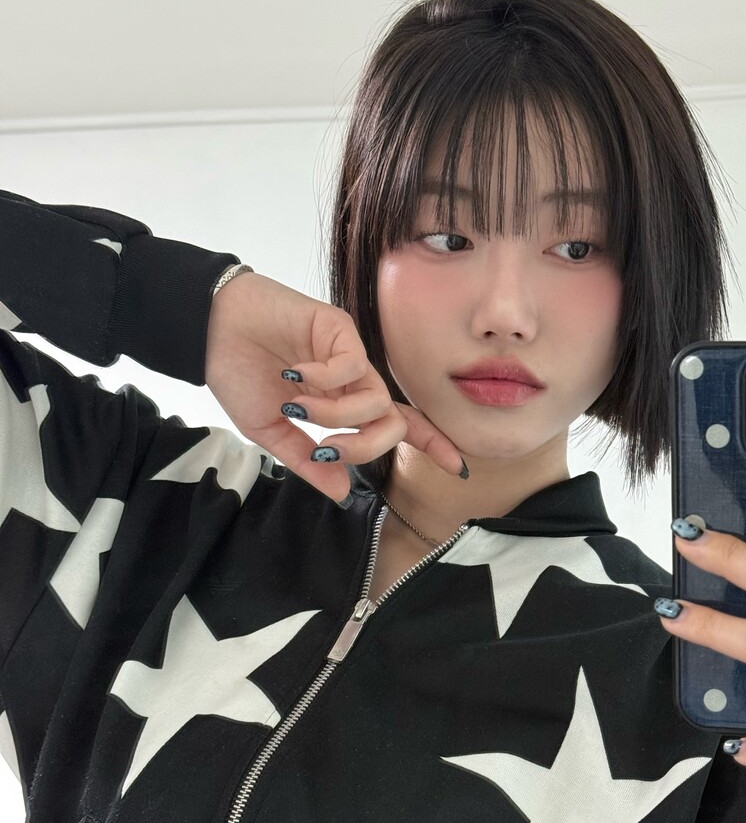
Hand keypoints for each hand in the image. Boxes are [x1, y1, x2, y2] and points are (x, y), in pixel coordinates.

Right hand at [205, 272, 465, 503]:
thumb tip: (340, 492)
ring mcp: (348, 355)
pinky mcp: (338, 329)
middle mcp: (352, 381)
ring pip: (377, 400)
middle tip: (326, 449)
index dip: (430, 443)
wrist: (210, 330)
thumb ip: (305, 461)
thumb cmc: (238, 373)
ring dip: (338, 416)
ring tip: (298, 410)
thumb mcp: (269, 431)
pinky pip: (354, 366)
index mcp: (341, 404)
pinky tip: (296, 376)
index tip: (457, 468)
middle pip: (393, 422)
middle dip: (366, 446)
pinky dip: (326, 381)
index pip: (397, 425)